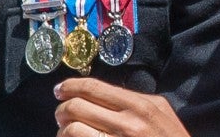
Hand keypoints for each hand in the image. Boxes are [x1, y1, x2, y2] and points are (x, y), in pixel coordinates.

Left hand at [54, 78, 190, 136]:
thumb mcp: (159, 112)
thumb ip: (133, 100)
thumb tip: (97, 94)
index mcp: (140, 106)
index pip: (93, 88)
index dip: (71, 86)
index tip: (59, 90)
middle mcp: (128, 124)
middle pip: (77, 107)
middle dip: (62, 110)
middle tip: (61, 114)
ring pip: (72, 130)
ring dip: (63, 131)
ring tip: (66, 132)